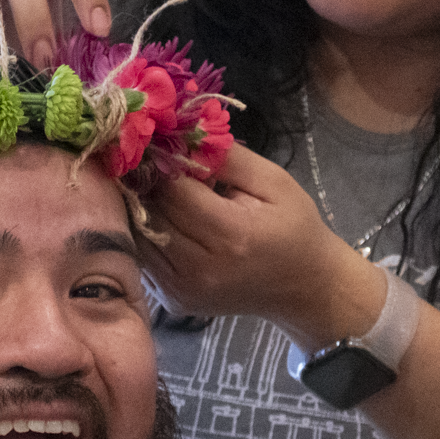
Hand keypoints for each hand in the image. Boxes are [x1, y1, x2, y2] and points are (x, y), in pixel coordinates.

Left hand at [140, 145, 386, 347]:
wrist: (302, 286)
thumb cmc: (293, 226)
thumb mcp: (273, 181)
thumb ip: (226, 158)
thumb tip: (180, 138)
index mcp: (231, 234)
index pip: (172, 190)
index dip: (161, 162)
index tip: (160, 142)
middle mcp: (200, 268)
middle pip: (149, 212)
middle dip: (146, 182)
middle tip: (151, 160)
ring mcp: (182, 290)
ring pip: (137, 236)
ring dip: (140, 208)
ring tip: (155, 188)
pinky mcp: (172, 300)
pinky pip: (143, 257)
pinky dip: (145, 234)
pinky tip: (164, 219)